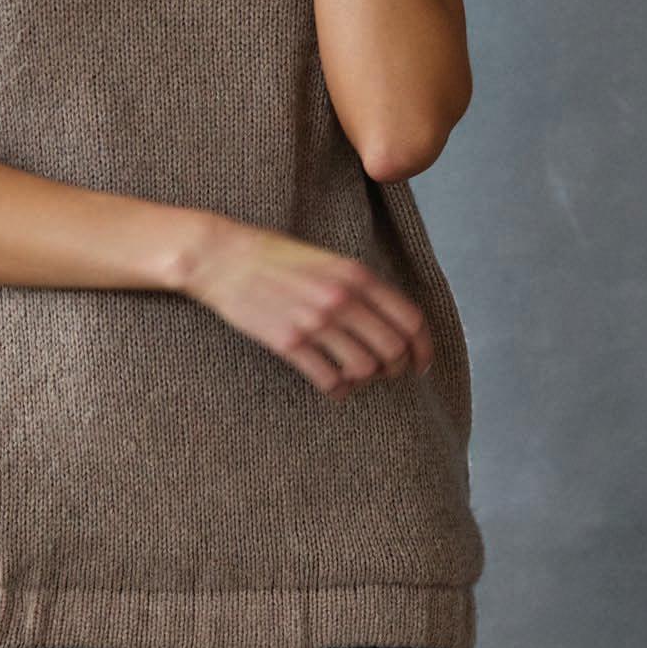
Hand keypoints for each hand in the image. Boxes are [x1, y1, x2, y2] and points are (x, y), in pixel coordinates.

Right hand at [178, 217, 433, 400]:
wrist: (223, 257)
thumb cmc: (274, 258)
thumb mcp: (327, 260)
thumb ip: (359, 287)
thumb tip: (390, 322)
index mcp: (355, 275)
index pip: (411, 320)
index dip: (423, 349)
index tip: (421, 364)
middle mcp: (341, 298)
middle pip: (394, 350)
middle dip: (396, 369)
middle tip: (386, 373)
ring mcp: (315, 321)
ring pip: (365, 369)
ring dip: (365, 379)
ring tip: (354, 376)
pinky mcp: (289, 342)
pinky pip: (330, 380)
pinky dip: (339, 390)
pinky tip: (333, 384)